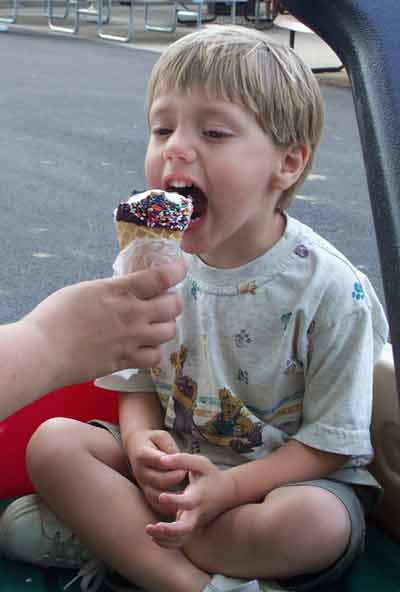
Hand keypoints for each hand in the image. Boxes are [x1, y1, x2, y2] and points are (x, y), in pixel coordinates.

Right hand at [25, 260, 185, 386]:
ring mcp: (131, 340)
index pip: (160, 277)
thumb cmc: (55, 316)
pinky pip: (154, 357)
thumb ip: (112, 290)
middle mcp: (132, 314)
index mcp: (119, 291)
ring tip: (154, 325)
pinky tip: (144, 347)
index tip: (180, 269)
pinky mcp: (125, 361)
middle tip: (165, 302)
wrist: (44, 351)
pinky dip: (153, 351)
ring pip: (168, 332)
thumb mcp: (86, 290)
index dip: (176, 270)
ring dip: (165, 326)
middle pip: (173, 306)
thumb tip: (127, 290)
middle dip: (173, 302)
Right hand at [126, 430, 187, 516]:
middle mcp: (140, 472)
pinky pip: (156, 504)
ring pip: (158, 495)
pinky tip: (180, 503)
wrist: (136, 446)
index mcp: (143, 455)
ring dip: (174, 493)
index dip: (174, 463)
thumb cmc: (153, 440)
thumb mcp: (161, 436)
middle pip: (160, 480)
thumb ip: (170, 446)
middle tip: (187, 473)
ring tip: (186, 488)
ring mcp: (142, 484)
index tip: (184, 463)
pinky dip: (168, 506)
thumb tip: (179, 460)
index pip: (159, 461)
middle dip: (176, 477)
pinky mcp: (145, 492)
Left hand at [145, 453, 234, 547]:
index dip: (174, 501)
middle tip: (152, 527)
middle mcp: (197, 513)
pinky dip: (166, 543)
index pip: (187, 502)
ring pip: (180, 539)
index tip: (161, 496)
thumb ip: (181, 460)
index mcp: (199, 496)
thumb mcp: (200, 463)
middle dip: (168, 531)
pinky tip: (153, 535)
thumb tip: (162, 460)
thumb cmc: (210, 475)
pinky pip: (179, 542)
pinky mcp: (191, 529)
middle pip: (185, 529)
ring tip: (148, 529)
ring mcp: (195, 524)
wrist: (227, 492)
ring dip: (164, 539)